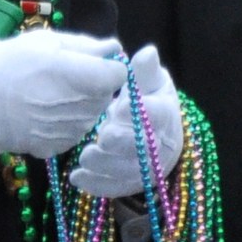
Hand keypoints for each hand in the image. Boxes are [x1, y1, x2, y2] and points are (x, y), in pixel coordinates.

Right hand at [0, 32, 125, 159]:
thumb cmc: (8, 62)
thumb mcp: (44, 43)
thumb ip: (85, 47)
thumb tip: (114, 50)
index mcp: (74, 75)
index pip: (118, 76)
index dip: (110, 68)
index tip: (95, 64)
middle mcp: (75, 107)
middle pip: (105, 97)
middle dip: (94, 86)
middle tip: (66, 77)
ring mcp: (65, 131)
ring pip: (91, 116)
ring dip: (81, 105)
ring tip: (51, 94)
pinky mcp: (54, 147)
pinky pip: (74, 133)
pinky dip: (66, 123)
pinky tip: (44, 112)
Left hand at [70, 46, 185, 196]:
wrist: (152, 130)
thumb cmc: (146, 99)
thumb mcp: (148, 80)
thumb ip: (144, 70)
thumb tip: (147, 52)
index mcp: (165, 114)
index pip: (159, 115)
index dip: (142, 112)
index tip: (122, 106)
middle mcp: (161, 145)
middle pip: (144, 148)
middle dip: (123, 143)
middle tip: (103, 136)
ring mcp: (147, 168)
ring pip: (129, 172)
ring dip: (106, 166)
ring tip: (85, 157)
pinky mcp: (132, 183)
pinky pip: (115, 188)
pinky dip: (96, 185)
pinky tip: (77, 177)